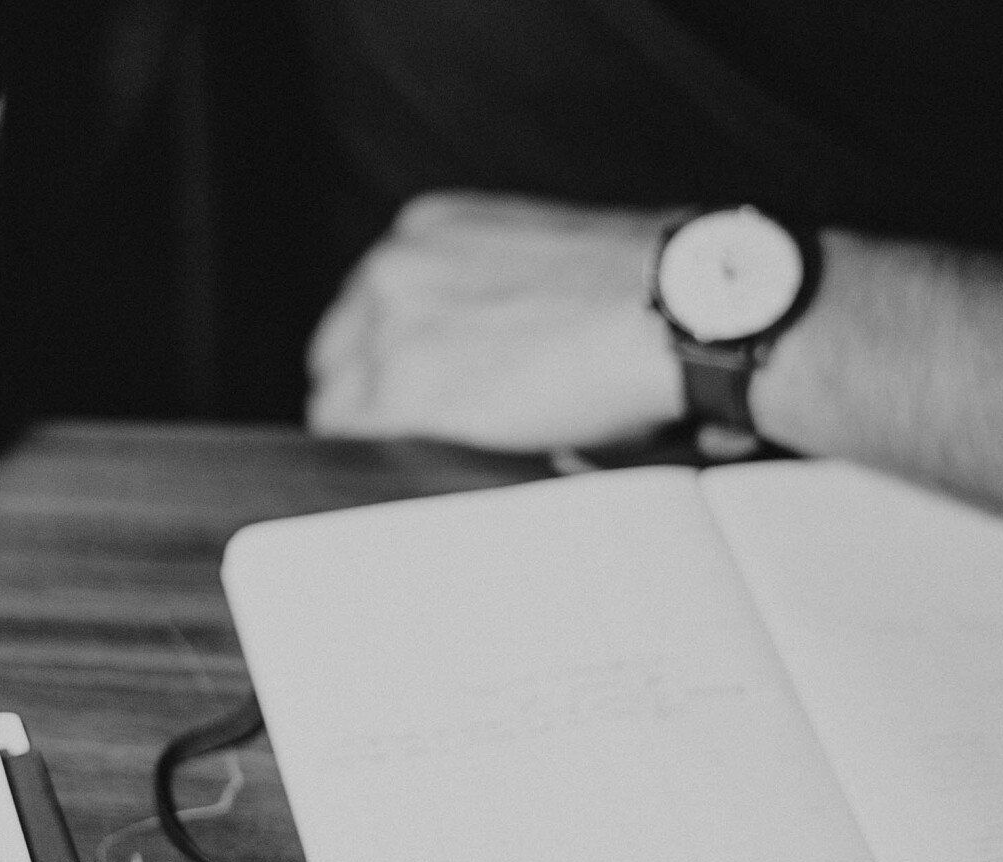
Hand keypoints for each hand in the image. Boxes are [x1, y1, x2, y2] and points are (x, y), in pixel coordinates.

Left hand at [307, 192, 685, 450]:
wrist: (665, 312)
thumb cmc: (632, 298)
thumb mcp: (538, 265)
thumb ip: (483, 298)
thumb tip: (475, 355)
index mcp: (426, 234)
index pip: (364, 316)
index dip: (385, 366)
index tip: (412, 396)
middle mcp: (394, 271)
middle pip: (337, 362)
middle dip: (373, 403)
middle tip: (426, 442)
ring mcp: (390, 331)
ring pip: (337, 412)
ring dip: (381, 443)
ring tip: (433, 470)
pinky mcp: (402, 393)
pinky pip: (355, 451)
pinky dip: (383, 475)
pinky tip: (421, 486)